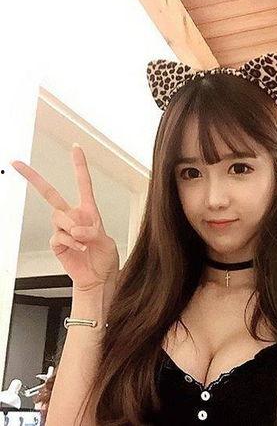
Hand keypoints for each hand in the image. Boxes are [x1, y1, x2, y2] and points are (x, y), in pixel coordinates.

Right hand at [11, 144, 119, 291]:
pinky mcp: (56, 243)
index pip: (83, 184)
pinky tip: (79, 248)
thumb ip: (93, 232)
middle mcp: (73, 217)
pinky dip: (71, 242)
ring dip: (73, 229)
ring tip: (85, 242)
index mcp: (89, 211)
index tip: (75, 148)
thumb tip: (76, 228)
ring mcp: (63, 229)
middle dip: (34, 178)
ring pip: (59, 217)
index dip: (79, 165)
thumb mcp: (107, 242)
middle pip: (51, 194)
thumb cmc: (105, 259)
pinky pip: (58, 236)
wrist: (97, 279)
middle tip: (18, 164)